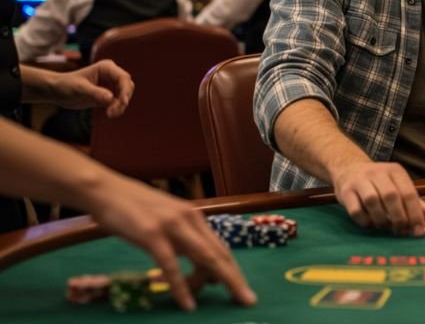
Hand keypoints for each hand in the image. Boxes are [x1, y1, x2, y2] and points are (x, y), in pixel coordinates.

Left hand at [47, 59, 133, 116]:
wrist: (57, 91)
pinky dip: (117, 109)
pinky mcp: (108, 96)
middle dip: (123, 99)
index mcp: (106, 68)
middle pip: (127, 86)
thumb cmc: (66, 85)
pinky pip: (119, 103)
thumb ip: (96, 93)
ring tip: (109, 114)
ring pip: (125, 96)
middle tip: (113, 111)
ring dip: (120, 106)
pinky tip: (109, 114)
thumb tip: (111, 98)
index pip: (123, 78)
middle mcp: (111, 75)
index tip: (123, 102)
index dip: (125, 90)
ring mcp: (110, 85)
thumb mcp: (80, 89)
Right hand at [86, 173, 256, 310]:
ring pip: (204, 258)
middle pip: (219, 253)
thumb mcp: (166, 220)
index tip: (242, 288)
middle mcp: (189, 219)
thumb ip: (182, 239)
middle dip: (235, 278)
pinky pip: (171, 266)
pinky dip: (182, 287)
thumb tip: (199, 263)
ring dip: (221, 280)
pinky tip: (188, 304)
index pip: (220, 246)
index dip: (233, 268)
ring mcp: (172, 226)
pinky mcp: (152, 235)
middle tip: (248, 299)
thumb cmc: (134, 208)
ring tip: (232, 300)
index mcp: (194, 216)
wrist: (106, 189)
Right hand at [332, 161, 424, 235]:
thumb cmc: (379, 183)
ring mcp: (360, 180)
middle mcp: (378, 172)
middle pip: (391, 196)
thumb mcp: (399, 187)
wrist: (349, 168)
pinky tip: (370, 224)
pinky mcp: (345, 191)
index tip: (418, 231)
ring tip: (385, 227)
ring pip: (372, 201)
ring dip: (381, 219)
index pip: (409, 193)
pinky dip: (365, 221)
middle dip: (399, 218)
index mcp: (395, 171)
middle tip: (401, 231)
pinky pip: (355, 209)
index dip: (415, 214)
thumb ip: (416, 204)